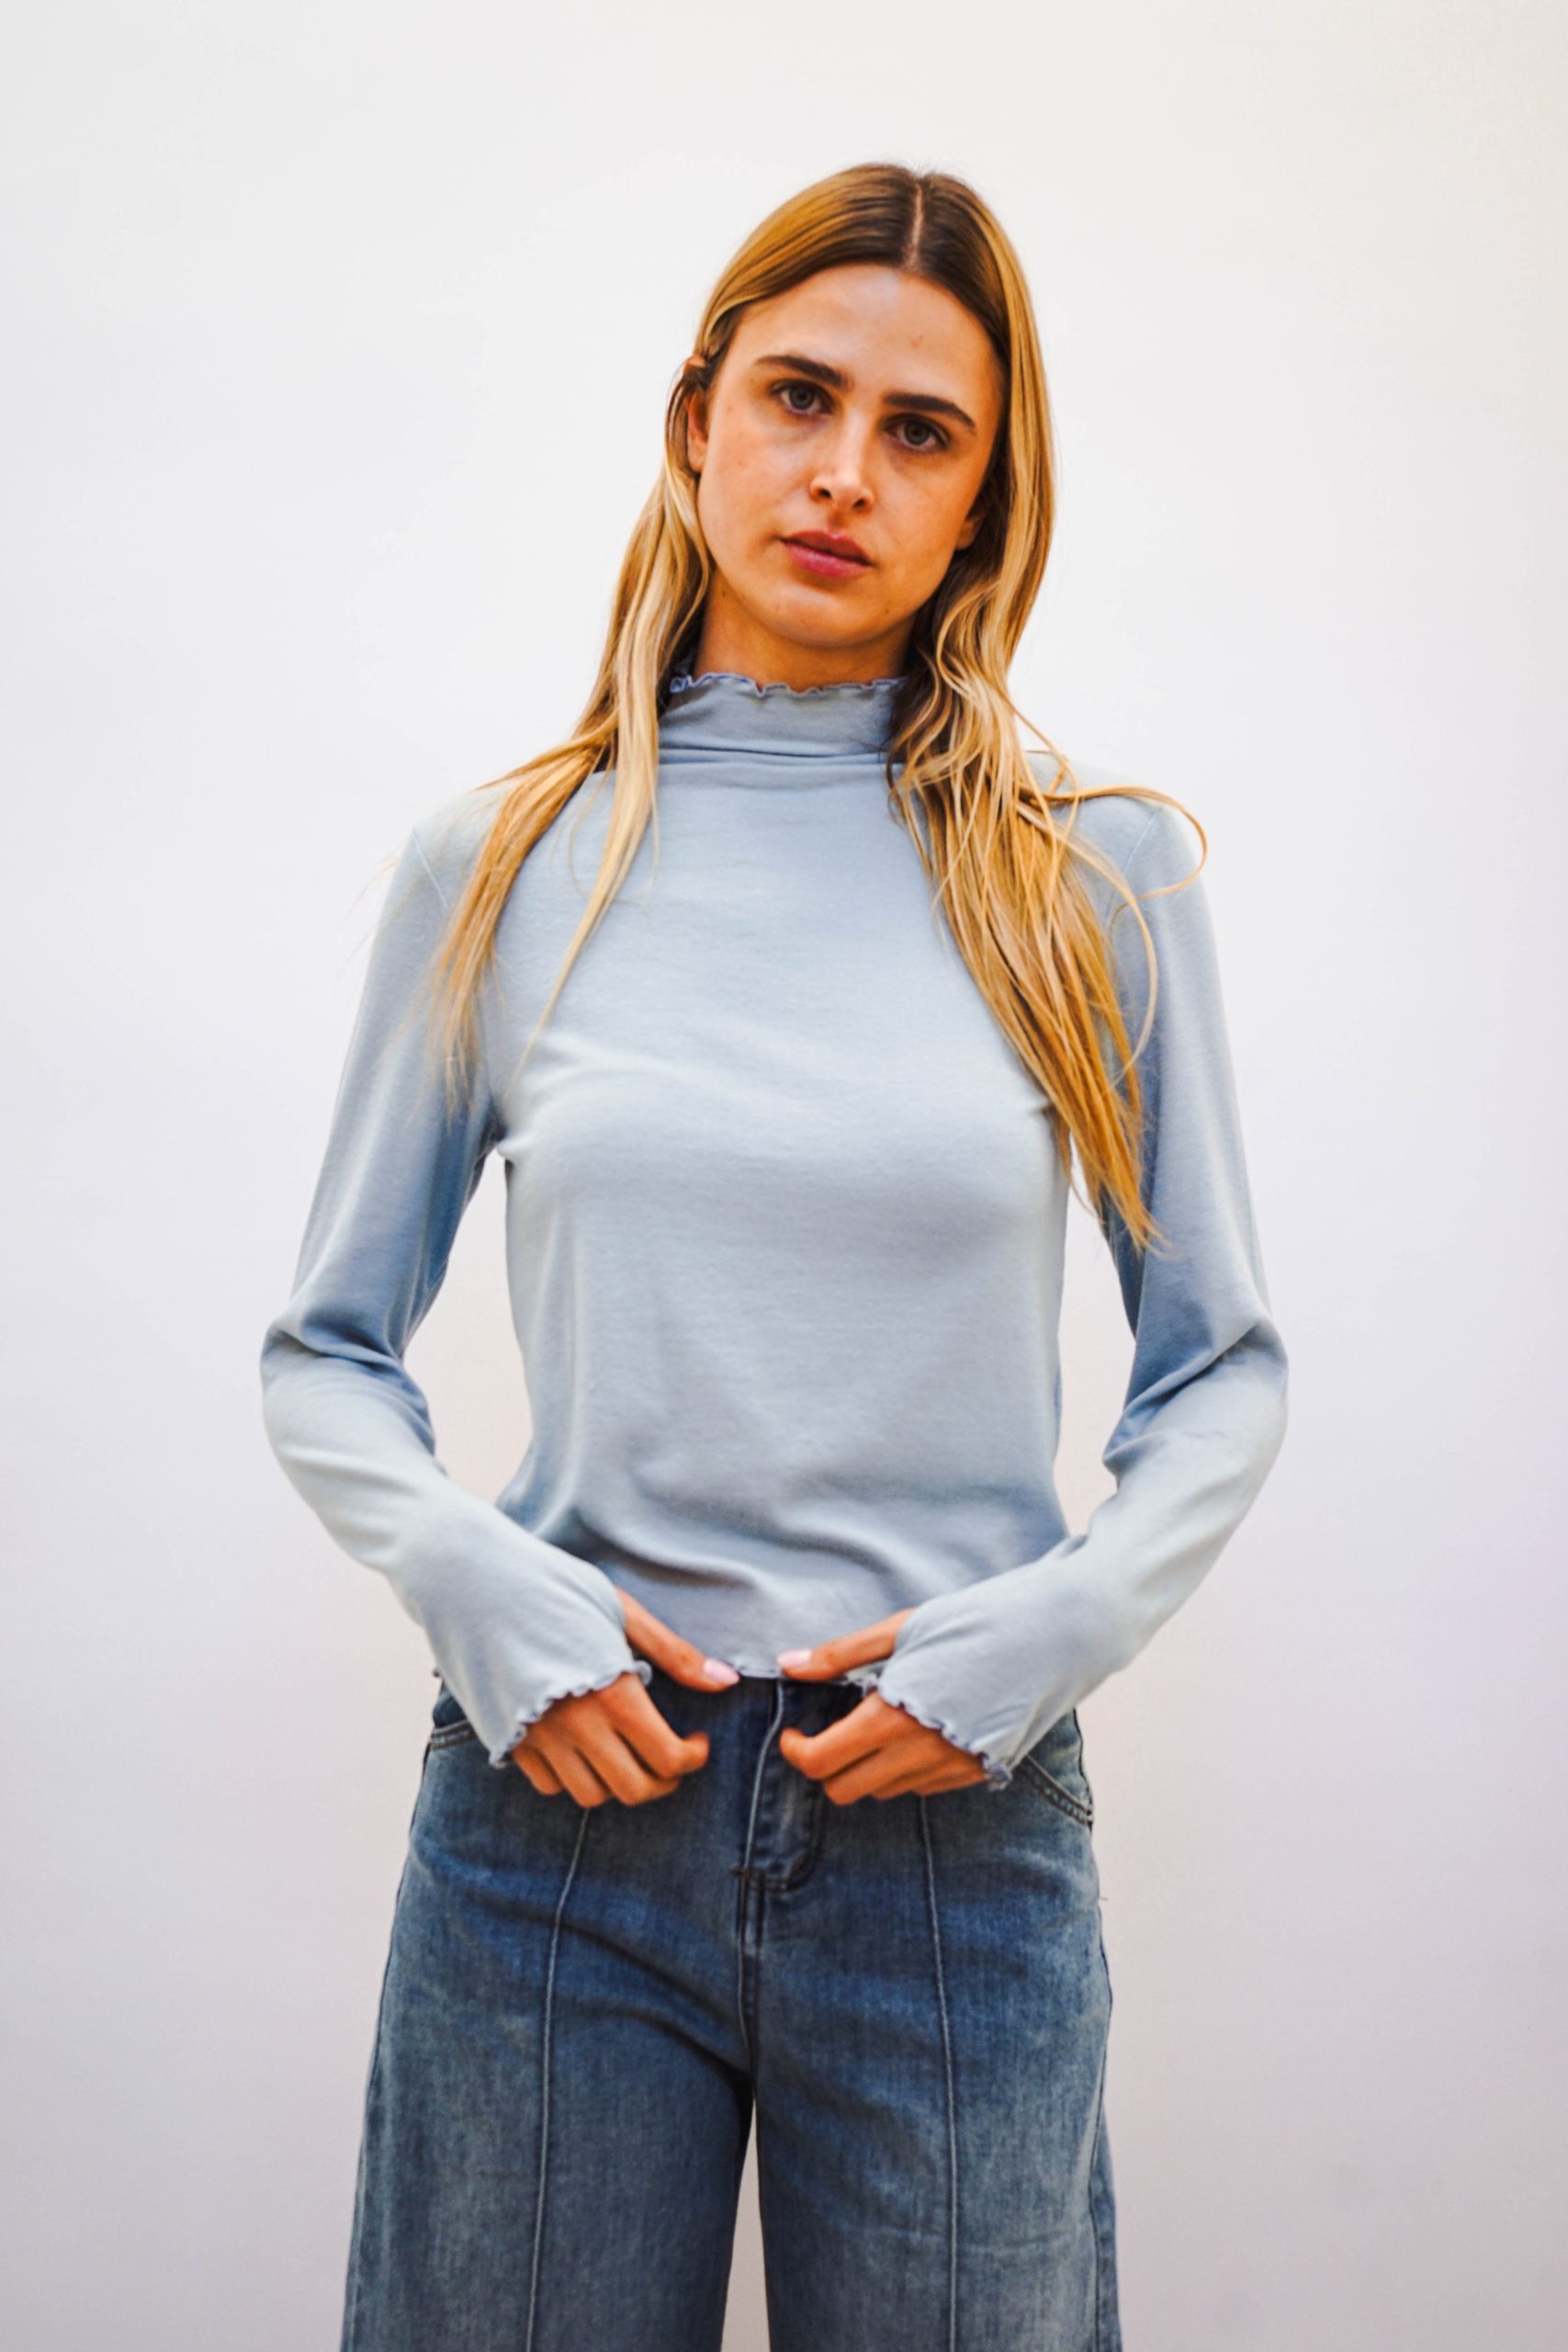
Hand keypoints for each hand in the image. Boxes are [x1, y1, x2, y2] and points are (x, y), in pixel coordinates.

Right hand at [508, 1592, 738, 1806]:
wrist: (475, 1584)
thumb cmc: (557, 1587)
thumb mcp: (623, 1611)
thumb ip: (674, 1653)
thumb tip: (726, 1682)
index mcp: (612, 1692)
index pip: (667, 1758)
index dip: (693, 1758)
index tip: (697, 1740)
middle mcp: (576, 1725)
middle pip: (634, 1789)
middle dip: (663, 1780)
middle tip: (671, 1755)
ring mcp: (538, 1737)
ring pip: (591, 1795)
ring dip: (619, 1782)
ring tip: (627, 1751)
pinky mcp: (508, 1740)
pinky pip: (550, 1784)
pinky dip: (574, 1777)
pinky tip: (584, 1746)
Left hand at [774, 1610, 990, 1801]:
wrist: (1049, 1639)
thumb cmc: (971, 1623)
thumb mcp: (900, 1629)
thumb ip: (840, 1654)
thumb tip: (788, 1664)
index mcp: (891, 1717)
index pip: (821, 1763)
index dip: (797, 1752)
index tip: (796, 1733)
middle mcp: (918, 1755)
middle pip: (845, 1790)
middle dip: (828, 1765)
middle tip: (833, 1730)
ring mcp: (950, 1770)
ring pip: (883, 1790)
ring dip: (869, 1766)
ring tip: (885, 1721)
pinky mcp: (975, 1775)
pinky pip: (922, 1786)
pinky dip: (906, 1766)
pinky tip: (920, 1728)